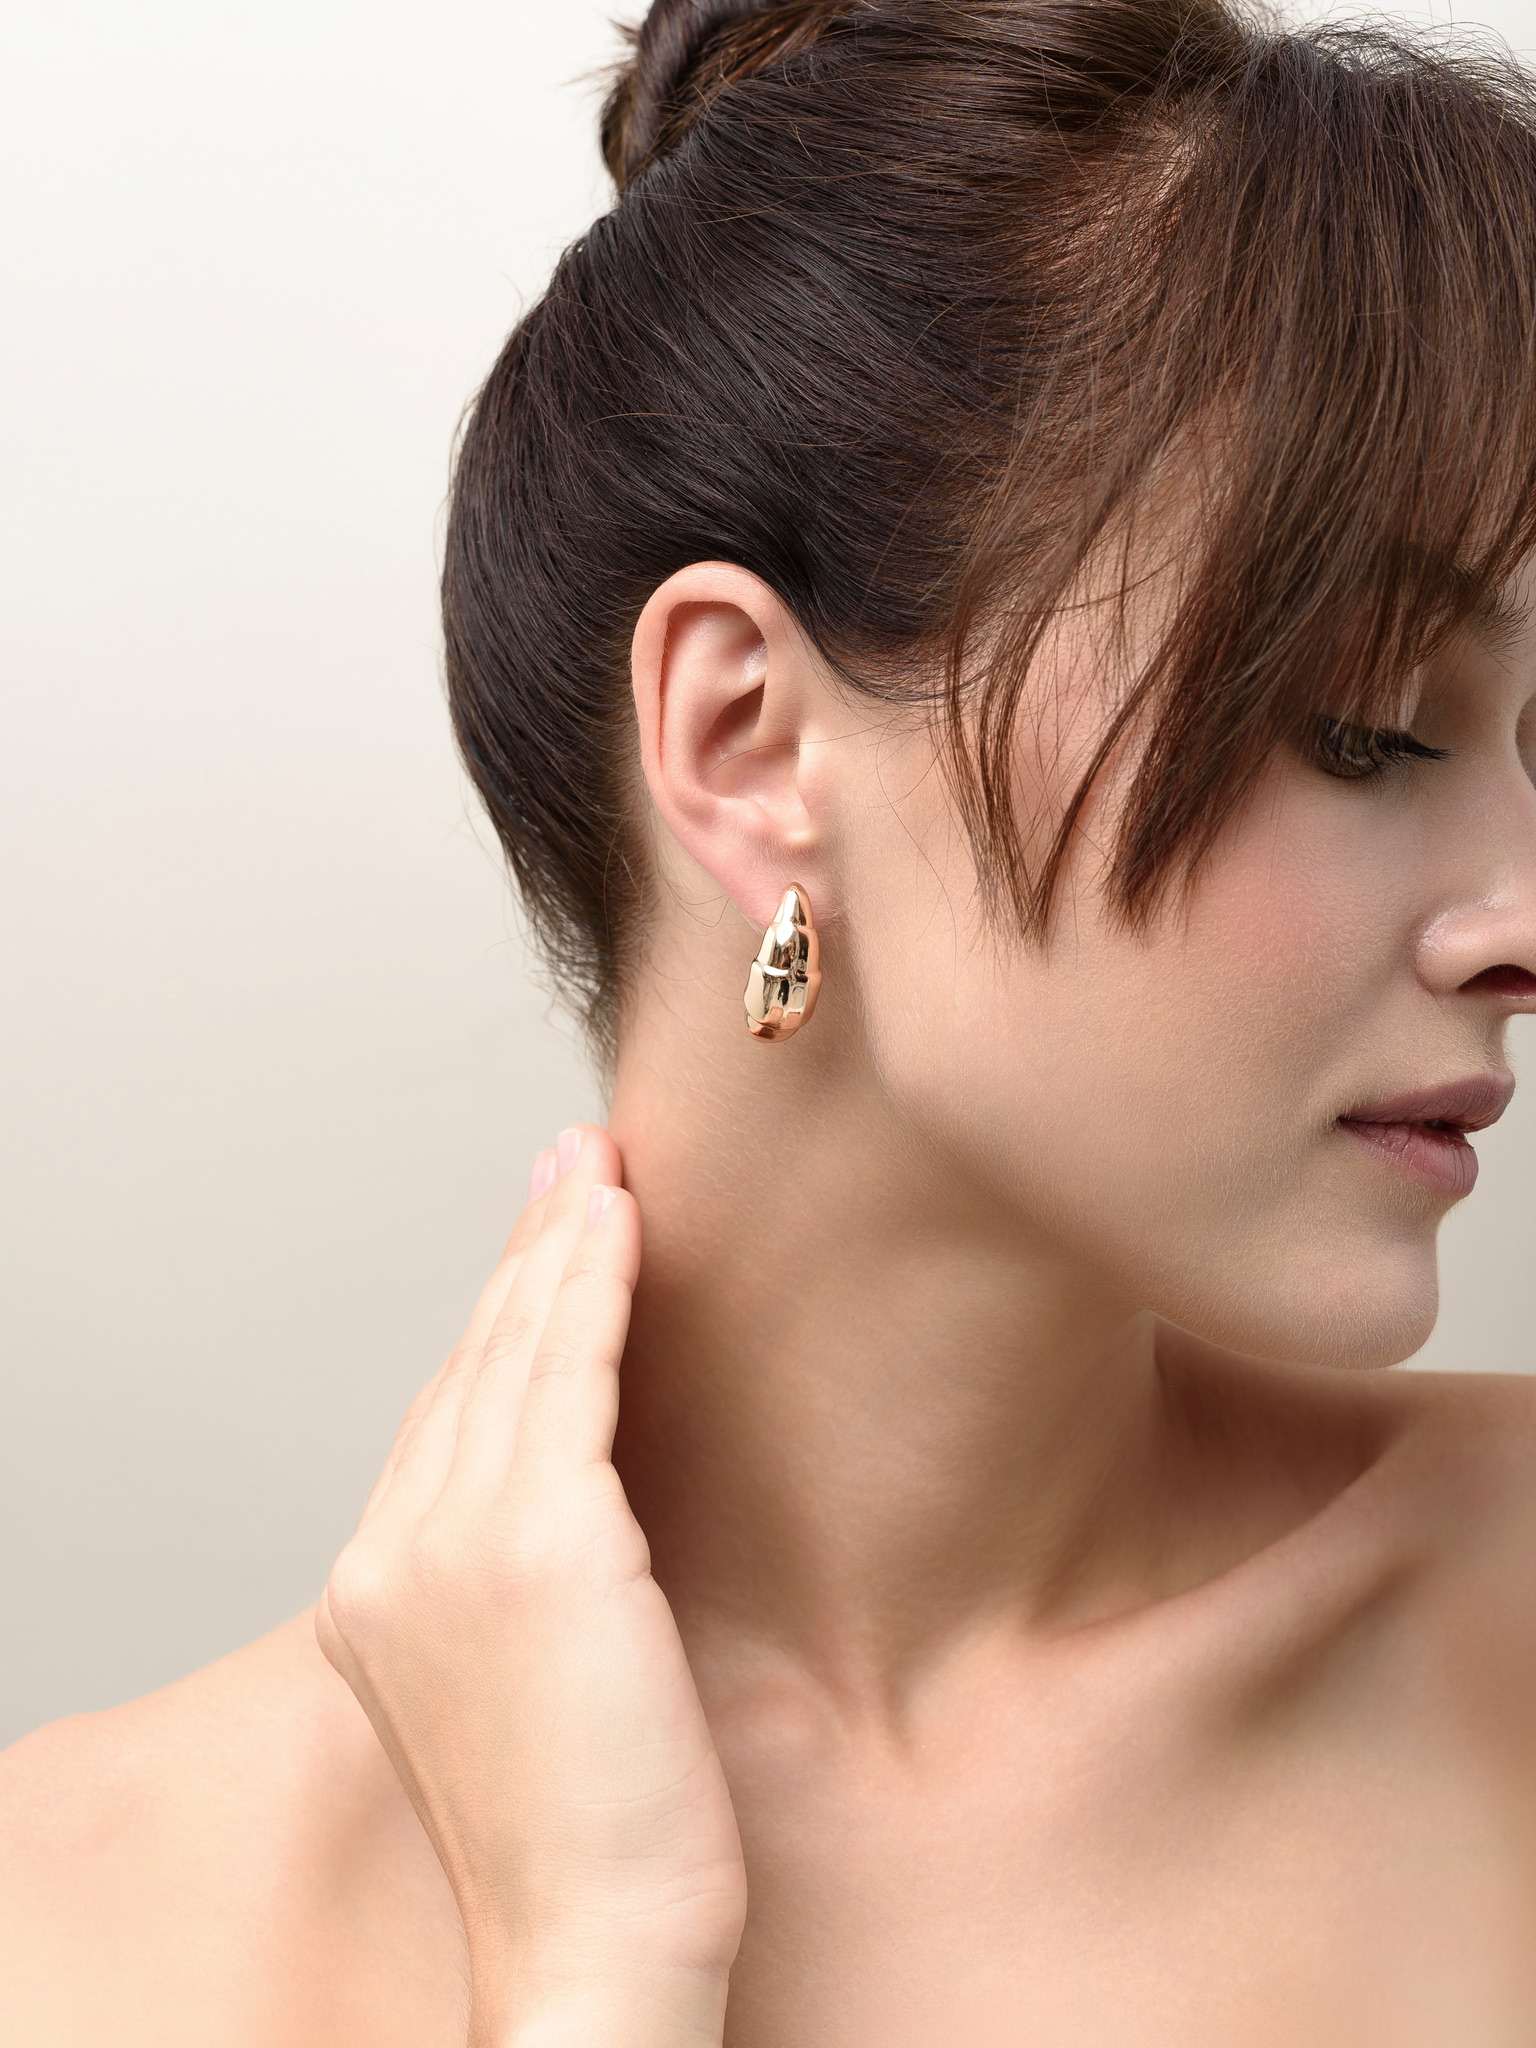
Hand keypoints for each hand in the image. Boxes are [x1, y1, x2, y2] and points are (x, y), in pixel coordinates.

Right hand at [316, 1126, 746, 2047]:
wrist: (593, 1945)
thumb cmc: (587, 1831)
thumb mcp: (521, 1678)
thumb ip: (519, 1570)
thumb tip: (583, 1484)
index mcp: (376, 1589)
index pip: (442, 1414)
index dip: (496, 1315)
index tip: (541, 1234)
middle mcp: (393, 1552)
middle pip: (468, 1365)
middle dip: (524, 1251)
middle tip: (569, 1159)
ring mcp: (453, 1542)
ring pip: (514, 1353)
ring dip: (561, 1244)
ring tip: (599, 1164)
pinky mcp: (539, 1539)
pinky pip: (569, 1374)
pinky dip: (593, 1283)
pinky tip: (618, 1222)